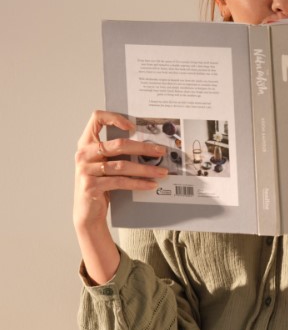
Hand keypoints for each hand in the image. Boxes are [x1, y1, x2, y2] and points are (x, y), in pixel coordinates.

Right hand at [74, 111, 169, 282]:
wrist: (87, 212)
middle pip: (118, 144)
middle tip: (161, 151)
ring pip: (122, 165)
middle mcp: (83, 154)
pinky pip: (120, 181)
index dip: (114, 117)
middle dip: (144, 148)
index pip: (96, 118)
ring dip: (146, 169)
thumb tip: (148, 146)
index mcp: (86, 143)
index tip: (133, 126)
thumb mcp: (105, 164)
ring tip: (162, 172)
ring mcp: (85, 170)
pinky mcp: (90, 185)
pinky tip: (151, 184)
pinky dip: (138, 183)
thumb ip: (116, 153)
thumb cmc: (100, 184)